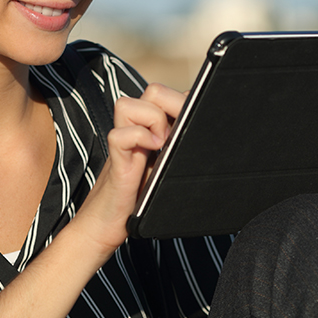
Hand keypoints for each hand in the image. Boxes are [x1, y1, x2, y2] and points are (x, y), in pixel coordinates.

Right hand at [74, 83, 184, 254]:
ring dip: (152, 120)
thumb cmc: (141, 199)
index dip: (184, 101)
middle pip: (153, 91)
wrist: (107, 226)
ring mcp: (123, 143)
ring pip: (128, 104)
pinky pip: (120, 135)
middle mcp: (136, 130)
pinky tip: (153, 152)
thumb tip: (211, 131)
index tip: (198, 118)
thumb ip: (179, 146)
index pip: (170, 95)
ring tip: (163, 144)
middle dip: (173, 105)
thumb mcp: (168, 168)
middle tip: (179, 135)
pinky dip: (138, 138)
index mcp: (153, 129)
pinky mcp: (115, 161)